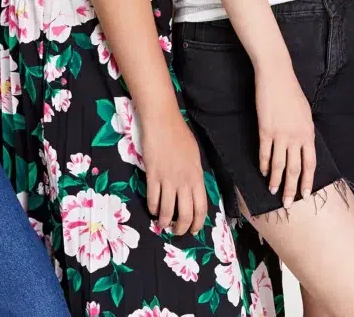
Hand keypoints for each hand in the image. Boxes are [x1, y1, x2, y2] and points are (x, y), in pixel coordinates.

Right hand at [142, 109, 207, 235]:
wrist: (162, 121)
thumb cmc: (180, 134)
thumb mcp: (194, 155)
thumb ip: (194, 174)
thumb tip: (193, 190)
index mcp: (197, 176)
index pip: (201, 207)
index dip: (197, 223)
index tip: (193, 230)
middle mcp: (184, 181)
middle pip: (185, 214)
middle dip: (181, 228)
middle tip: (176, 231)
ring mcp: (168, 179)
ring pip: (167, 211)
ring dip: (164, 222)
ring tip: (162, 223)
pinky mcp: (152, 175)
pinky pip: (152, 199)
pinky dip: (152, 208)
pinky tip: (152, 209)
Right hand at [255, 61, 315, 208]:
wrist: (277, 75)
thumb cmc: (291, 91)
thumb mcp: (305, 112)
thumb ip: (304, 131)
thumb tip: (303, 145)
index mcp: (308, 133)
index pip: (310, 164)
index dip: (307, 181)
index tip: (306, 194)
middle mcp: (296, 137)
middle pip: (295, 169)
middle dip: (292, 188)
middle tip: (289, 203)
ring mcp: (280, 134)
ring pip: (279, 165)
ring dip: (276, 181)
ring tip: (273, 191)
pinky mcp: (265, 130)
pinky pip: (265, 154)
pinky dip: (264, 165)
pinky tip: (263, 172)